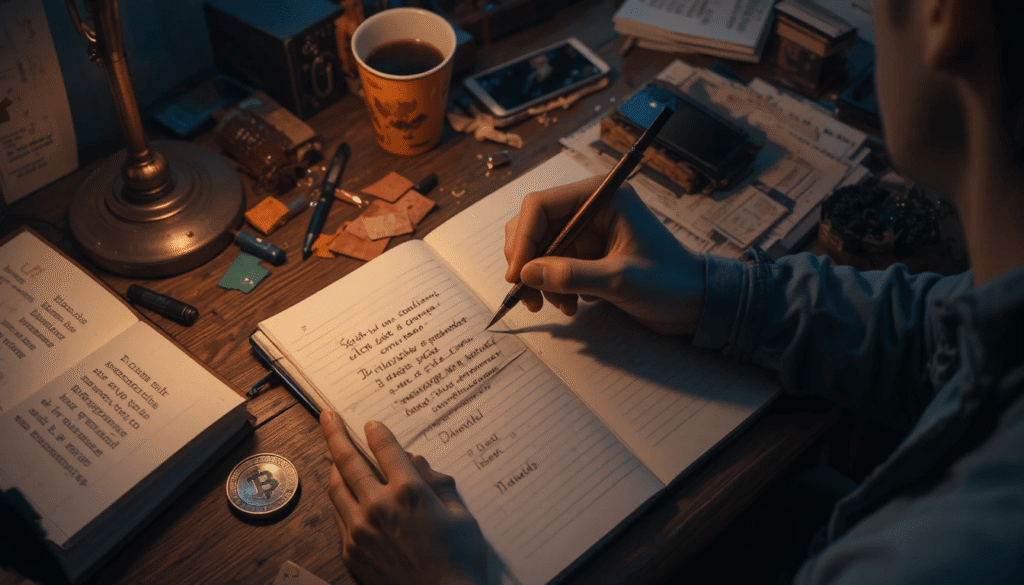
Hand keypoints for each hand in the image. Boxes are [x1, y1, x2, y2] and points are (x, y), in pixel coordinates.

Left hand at [320, 410, 486, 584]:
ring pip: (336, 488)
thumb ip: (438, 485)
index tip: (371, 424)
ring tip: (331, 453)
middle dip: (336, 434)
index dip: (377, 433)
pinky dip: (339, 499)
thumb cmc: (459, 561)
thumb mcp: (460, 516)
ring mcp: (360, 530)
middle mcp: (379, 507)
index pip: (386, 451)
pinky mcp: (351, 551)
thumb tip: (417, 464)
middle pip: (349, 461)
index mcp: (410, 493)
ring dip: (333, 466)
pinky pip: (339, 516)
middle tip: (327, 416)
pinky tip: (342, 493)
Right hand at [504, 176, 705, 334]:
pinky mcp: (587, 252)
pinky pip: (553, 264)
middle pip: (534, 224)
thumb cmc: (670, 283)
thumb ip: (571, 275)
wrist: (697, 302)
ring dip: (539, 279)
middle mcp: (590, 207)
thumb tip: (526, 273)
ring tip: (559, 306)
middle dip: (527, 261)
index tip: (518, 275)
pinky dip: (552, 286)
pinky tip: (569, 304)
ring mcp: (588, 230)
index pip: (541, 205)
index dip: (523, 239)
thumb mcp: (620, 280)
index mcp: (602, 196)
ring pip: (539, 247)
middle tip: (528, 296)